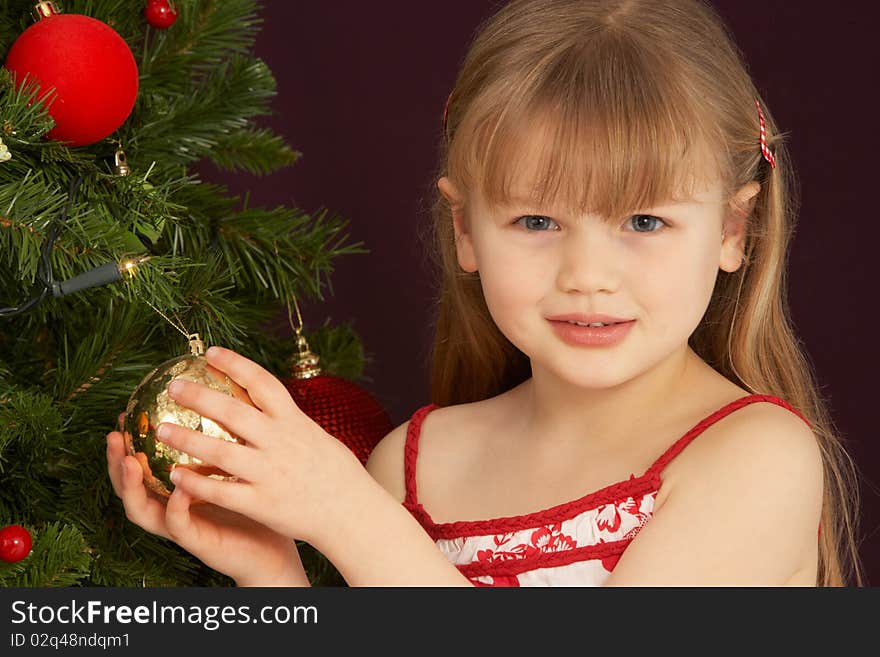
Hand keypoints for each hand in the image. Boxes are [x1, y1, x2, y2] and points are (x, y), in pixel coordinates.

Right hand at [106, 413, 308, 585]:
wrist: (274, 548)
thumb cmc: (259, 502)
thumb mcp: (241, 465)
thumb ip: (229, 436)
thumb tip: (234, 388)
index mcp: (179, 484)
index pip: (144, 461)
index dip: (131, 441)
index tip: (124, 412)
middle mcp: (173, 505)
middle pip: (132, 484)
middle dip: (117, 460)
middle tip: (114, 433)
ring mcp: (183, 525)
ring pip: (144, 508)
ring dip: (132, 485)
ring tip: (130, 460)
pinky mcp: (199, 543)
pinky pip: (180, 525)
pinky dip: (177, 505)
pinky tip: (180, 484)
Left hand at [148, 346, 368, 549]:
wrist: (352, 513)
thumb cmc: (336, 474)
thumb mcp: (316, 436)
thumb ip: (288, 422)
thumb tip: (266, 402)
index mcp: (294, 421)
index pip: (262, 382)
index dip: (235, 364)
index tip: (211, 351)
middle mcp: (280, 442)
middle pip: (232, 412)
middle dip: (199, 396)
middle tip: (173, 386)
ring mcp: (270, 472)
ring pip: (219, 451)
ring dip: (186, 439)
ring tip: (160, 430)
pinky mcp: (262, 503)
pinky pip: (221, 490)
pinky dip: (196, 483)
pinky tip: (175, 476)